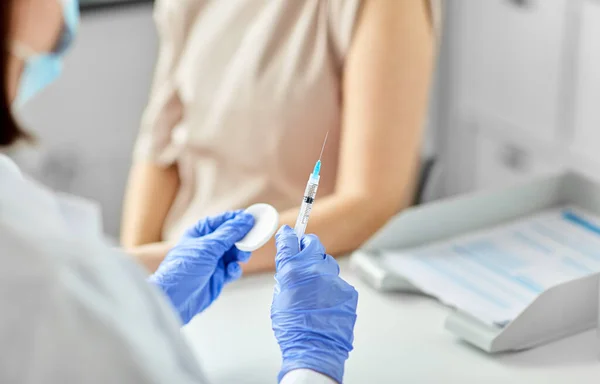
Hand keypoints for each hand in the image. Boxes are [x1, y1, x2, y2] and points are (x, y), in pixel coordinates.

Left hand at [148, 210, 253, 324]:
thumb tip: (245, 220)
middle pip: (231, 237)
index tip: (252, 218)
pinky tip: (232, 270)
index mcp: (200, 233)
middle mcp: (207, 246)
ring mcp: (212, 262)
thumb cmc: (182, 269)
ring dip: (240, 254)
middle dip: (241, 239)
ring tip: (242, 257)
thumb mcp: (208, 247)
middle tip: (251, 241)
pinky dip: (235, 269)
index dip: (237, 219)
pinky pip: (232, 269)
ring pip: (234, 254)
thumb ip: (229, 233)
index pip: (222, 221)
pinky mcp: (217, 277)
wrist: (175, 299)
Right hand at [271, 226, 357, 382]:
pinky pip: (337, 281)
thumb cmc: (293, 329)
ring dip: (320, 267)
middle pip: (313, 243)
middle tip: (303, 251)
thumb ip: (286, 278)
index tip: (288, 233)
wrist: (315, 348)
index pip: (289, 241)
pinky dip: (331, 287)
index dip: (287, 235)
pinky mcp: (347, 289)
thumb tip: (290, 268)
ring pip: (327, 262)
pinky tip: (325, 301)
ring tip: (314, 285)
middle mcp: (314, 269)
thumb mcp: (279, 298)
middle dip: (307, 245)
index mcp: (292, 271)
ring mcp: (333, 279)